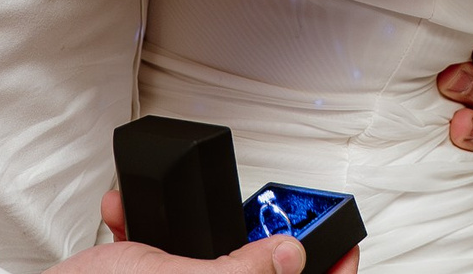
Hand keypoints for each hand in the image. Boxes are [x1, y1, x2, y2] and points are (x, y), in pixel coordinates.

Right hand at [70, 191, 351, 273]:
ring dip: (186, 219)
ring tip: (170, 205)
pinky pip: (158, 249)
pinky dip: (142, 224)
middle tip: (252, 207)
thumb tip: (292, 254)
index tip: (347, 241)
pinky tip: (125, 212)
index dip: (332, 270)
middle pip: (254, 270)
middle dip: (247, 231)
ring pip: (205, 257)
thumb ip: (241, 270)